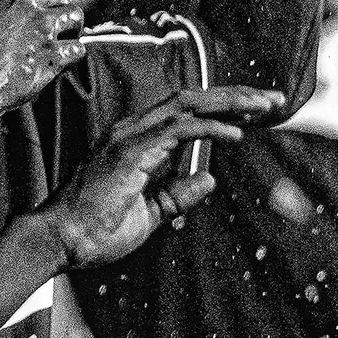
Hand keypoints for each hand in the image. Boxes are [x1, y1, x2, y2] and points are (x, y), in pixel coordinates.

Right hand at [0, 0, 84, 118]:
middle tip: (51, 26)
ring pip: (75, 15)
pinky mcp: (53, 54)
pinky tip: (60, 63)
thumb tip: (11, 5)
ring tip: (63, 41)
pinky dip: (71, 56)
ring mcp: (41, 26)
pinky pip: (78, 48)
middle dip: (56, 9)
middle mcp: (23, 1)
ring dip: (71, 28)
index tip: (28, 5)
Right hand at [44, 85, 282, 267]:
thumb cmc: (97, 230)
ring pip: (188, 104)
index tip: (258, 111)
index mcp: (137, 141)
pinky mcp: (130, 150)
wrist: (63, 240)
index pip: (187, 112)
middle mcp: (133, 130)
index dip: (224, 107)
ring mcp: (130, 136)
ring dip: (230, 103)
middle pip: (192, 98)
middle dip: (236, 96)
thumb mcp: (150, 212)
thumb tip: (208, 177)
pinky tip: (236, 133)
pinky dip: (210, 127)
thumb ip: (177, 192)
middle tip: (274, 99)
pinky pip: (178, 129)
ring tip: (264, 106)